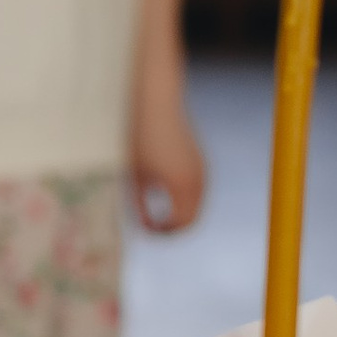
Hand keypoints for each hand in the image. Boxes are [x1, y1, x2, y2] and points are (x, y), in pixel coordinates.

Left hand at [131, 72, 206, 230]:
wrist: (156, 103)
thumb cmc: (138, 138)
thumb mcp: (134, 175)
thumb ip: (139, 205)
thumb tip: (145, 226)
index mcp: (180, 186)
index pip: (179, 225)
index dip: (162, 232)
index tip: (145, 230)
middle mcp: (197, 180)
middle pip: (191, 219)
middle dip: (172, 228)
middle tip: (151, 227)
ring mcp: (202, 170)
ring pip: (196, 206)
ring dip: (179, 213)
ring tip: (154, 210)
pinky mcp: (200, 161)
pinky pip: (196, 191)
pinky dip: (184, 199)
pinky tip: (164, 193)